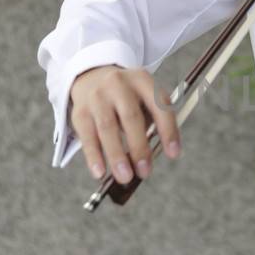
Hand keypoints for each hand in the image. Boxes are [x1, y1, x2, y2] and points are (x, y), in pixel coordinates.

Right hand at [70, 64, 181, 184]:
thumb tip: (149, 160)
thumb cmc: (128, 97)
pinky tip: (100, 172)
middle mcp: (119, 85)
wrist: (93, 78)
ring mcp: (97, 97)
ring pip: (107, 128)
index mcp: (143, 80)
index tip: (174, 154)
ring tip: (125, 177)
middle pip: (131, 117)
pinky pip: (87, 136)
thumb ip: (152, 124)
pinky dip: (94, 156)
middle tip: (145, 172)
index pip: (159, 106)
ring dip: (117, 156)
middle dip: (139, 148)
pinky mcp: (80, 112)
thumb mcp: (144, 99)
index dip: (168, 131)